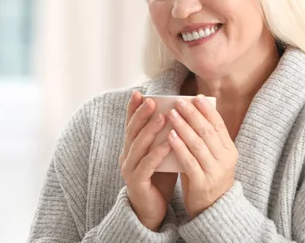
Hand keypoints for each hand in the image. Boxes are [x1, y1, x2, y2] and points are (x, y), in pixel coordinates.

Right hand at [119, 91, 177, 230]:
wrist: (152, 210)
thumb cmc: (158, 179)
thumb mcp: (161, 155)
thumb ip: (164, 138)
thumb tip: (178, 116)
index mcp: (131, 148)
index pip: (131, 125)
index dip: (133, 109)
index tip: (139, 93)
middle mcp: (126, 156)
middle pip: (132, 132)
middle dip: (141, 115)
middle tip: (151, 100)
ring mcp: (129, 169)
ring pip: (138, 146)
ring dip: (150, 130)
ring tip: (162, 117)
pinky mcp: (136, 182)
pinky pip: (146, 165)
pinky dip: (156, 153)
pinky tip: (167, 144)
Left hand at [166, 94, 237, 218]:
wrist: (212, 210)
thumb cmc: (206, 177)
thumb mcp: (212, 157)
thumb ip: (205, 139)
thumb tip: (190, 112)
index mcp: (230, 151)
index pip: (219, 126)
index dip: (208, 110)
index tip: (196, 97)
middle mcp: (225, 160)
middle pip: (208, 132)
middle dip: (193, 114)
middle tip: (179, 101)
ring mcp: (215, 172)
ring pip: (198, 144)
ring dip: (184, 127)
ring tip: (172, 114)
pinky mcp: (202, 184)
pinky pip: (189, 162)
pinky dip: (180, 147)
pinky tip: (170, 136)